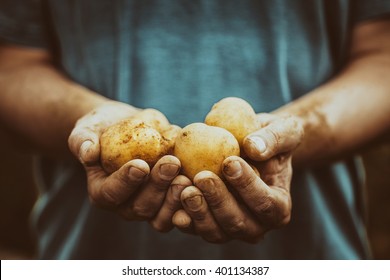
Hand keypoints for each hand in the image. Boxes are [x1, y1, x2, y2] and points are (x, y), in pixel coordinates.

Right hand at [68, 101, 186, 225]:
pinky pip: (180, 209)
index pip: (112, 193)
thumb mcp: (87, 128)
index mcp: (102, 191)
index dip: (126, 182)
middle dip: (158, 186)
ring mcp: (150, 204)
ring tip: (188, 177)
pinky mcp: (168, 199)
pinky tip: (201, 182)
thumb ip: (83, 140)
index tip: (140, 164)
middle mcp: (125, 204)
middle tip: (171, 163)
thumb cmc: (102, 127)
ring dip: (176, 198)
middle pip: (141, 207)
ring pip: (162, 215)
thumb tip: (87, 151)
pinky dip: (191, 200)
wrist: (125, 126)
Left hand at [172, 114, 303, 242]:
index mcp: (278, 206)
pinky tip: (172, 197)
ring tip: (185, 187)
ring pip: (214, 231)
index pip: (265, 202)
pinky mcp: (208, 224)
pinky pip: (194, 227)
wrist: (251, 147)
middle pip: (238, 222)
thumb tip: (253, 148)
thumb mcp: (284, 130)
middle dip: (219, 201)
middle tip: (202, 177)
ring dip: (198, 212)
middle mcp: (256, 225)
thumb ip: (274, 138)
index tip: (229, 162)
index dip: (248, 185)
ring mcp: (230, 228)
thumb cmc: (270, 138)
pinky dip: (183, 215)